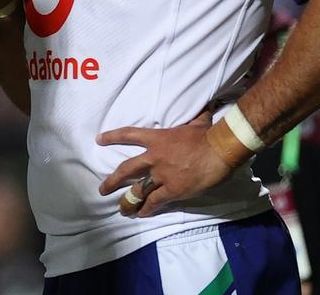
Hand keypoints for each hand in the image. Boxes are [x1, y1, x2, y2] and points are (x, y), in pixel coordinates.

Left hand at [97, 110, 233, 217]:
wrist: (220, 150)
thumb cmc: (208, 134)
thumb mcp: (196, 121)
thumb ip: (194, 117)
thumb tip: (205, 105)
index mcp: (157, 139)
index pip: (129, 135)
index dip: (113, 137)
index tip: (99, 140)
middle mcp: (154, 158)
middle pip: (126, 170)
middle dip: (112, 181)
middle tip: (102, 189)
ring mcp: (162, 175)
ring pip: (138, 190)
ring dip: (128, 201)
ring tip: (121, 209)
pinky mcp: (173, 189)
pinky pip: (155, 201)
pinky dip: (148, 208)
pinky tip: (141, 214)